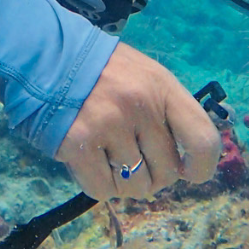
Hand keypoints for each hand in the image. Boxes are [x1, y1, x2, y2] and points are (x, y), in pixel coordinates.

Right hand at [55, 43, 222, 200]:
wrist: (47, 57)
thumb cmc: (103, 72)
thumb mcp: (144, 77)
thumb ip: (166, 114)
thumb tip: (183, 167)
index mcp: (162, 87)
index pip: (202, 139)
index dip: (201, 166)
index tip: (188, 172)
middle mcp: (140, 106)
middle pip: (167, 172)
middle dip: (154, 175)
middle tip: (135, 161)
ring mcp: (108, 126)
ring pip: (135, 186)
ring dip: (125, 182)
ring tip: (110, 158)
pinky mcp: (78, 144)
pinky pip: (103, 190)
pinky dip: (100, 185)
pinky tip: (92, 164)